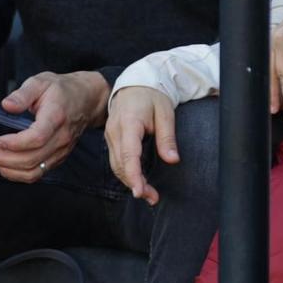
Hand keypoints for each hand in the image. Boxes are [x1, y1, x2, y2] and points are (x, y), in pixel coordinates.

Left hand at [0, 70, 108, 183]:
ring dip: (10, 170)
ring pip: (33, 172)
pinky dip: (19, 174)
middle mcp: (61, 137)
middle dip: (5, 159)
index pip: (36, 138)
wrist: (88, 99)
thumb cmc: (62, 90)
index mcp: (56, 116)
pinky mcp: (59, 157)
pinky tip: (8, 165)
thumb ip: (22, 94)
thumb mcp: (41, 82)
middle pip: (32, 159)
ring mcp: (62, 150)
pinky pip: (38, 173)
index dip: (14, 143)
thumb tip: (7, 105)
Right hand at [105, 86, 178, 205]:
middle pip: (120, 164)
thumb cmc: (152, 96)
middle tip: (152, 198)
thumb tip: (172, 160)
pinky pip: (116, 160)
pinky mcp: (111, 139)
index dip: (133, 175)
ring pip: (116, 165)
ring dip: (130, 181)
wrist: (135, 83)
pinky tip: (138, 181)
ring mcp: (110, 135)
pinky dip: (126, 173)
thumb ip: (167, 137)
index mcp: (129, 123)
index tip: (140, 191)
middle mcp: (115, 131)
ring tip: (148, 194)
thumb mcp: (166, 113)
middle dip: (134, 183)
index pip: (129, 154)